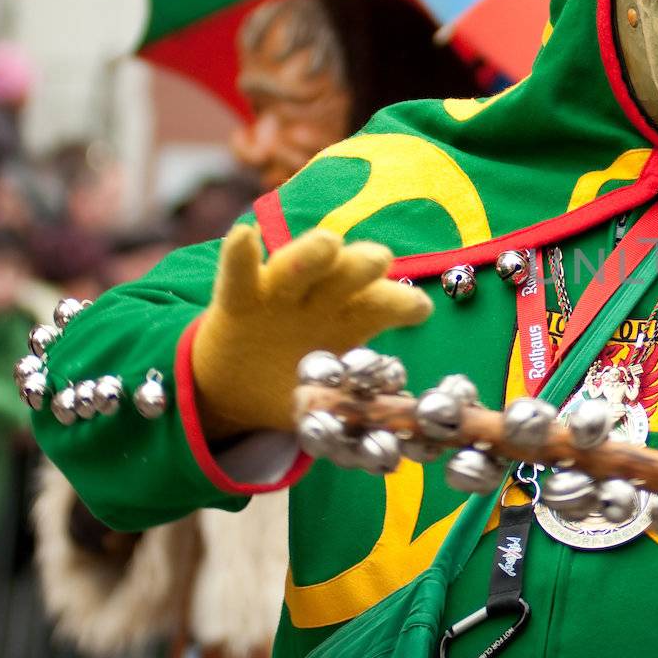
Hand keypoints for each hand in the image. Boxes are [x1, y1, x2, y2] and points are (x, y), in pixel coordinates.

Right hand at [192, 226, 431, 436]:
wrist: (237, 388)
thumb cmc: (298, 383)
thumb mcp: (330, 397)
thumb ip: (354, 404)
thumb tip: (394, 423)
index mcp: (353, 317)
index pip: (383, 306)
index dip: (402, 306)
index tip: (419, 309)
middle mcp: (321, 298)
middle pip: (346, 276)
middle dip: (363, 266)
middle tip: (379, 260)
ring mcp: (278, 295)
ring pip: (297, 268)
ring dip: (312, 255)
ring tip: (328, 243)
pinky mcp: (238, 301)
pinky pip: (238, 276)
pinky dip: (239, 256)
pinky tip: (244, 234)